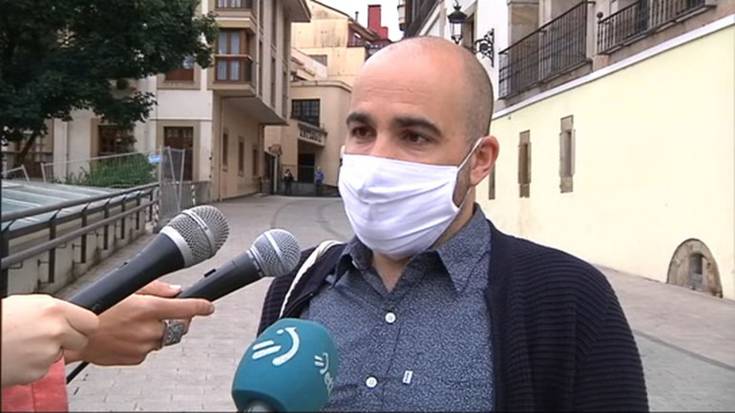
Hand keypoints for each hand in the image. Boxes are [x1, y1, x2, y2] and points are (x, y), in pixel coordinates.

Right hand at [1, 294, 98, 387]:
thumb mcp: (27, 304)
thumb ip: (53, 311)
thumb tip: (68, 315)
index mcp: (54, 309)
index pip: (91, 321)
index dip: (84, 326)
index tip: (79, 328)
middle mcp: (55, 330)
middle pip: (82, 341)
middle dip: (70, 340)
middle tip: (51, 338)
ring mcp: (48, 352)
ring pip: (61, 354)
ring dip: (48, 352)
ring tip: (25, 344)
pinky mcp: (38, 371)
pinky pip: (45, 368)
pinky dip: (34, 365)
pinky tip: (20, 356)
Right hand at [64, 281, 213, 365]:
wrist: (76, 336)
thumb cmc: (98, 309)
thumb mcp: (127, 289)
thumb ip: (156, 289)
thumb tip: (176, 290)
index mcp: (149, 309)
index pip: (186, 308)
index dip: (201, 306)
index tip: (208, 306)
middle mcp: (149, 329)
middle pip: (178, 326)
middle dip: (174, 320)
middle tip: (159, 314)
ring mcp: (144, 346)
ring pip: (164, 339)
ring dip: (158, 331)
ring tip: (135, 324)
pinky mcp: (137, 358)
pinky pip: (149, 350)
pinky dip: (145, 343)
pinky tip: (129, 335)